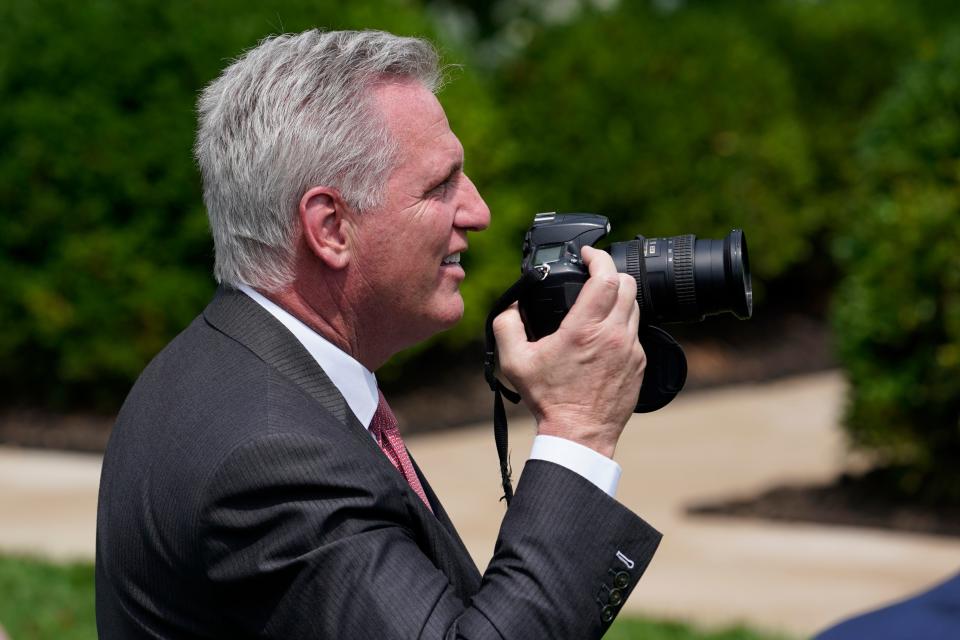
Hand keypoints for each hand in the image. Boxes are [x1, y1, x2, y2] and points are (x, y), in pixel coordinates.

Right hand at [493, 246, 646, 457]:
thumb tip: (510, 305)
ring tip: (598, 303)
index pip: (605, 277)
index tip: (587, 254)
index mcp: (584, 329)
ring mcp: (631, 350)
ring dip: (618, 297)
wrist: (579, 435)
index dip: (598, 257)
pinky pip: (636, 331)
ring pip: (635, 306)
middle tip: (594, 274)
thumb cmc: (549, 400)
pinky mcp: (639, 363)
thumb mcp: (515, 362)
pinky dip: (622, 323)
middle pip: (627, 284)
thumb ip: (506, 326)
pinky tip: (604, 333)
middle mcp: (613, 335)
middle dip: (611, 272)